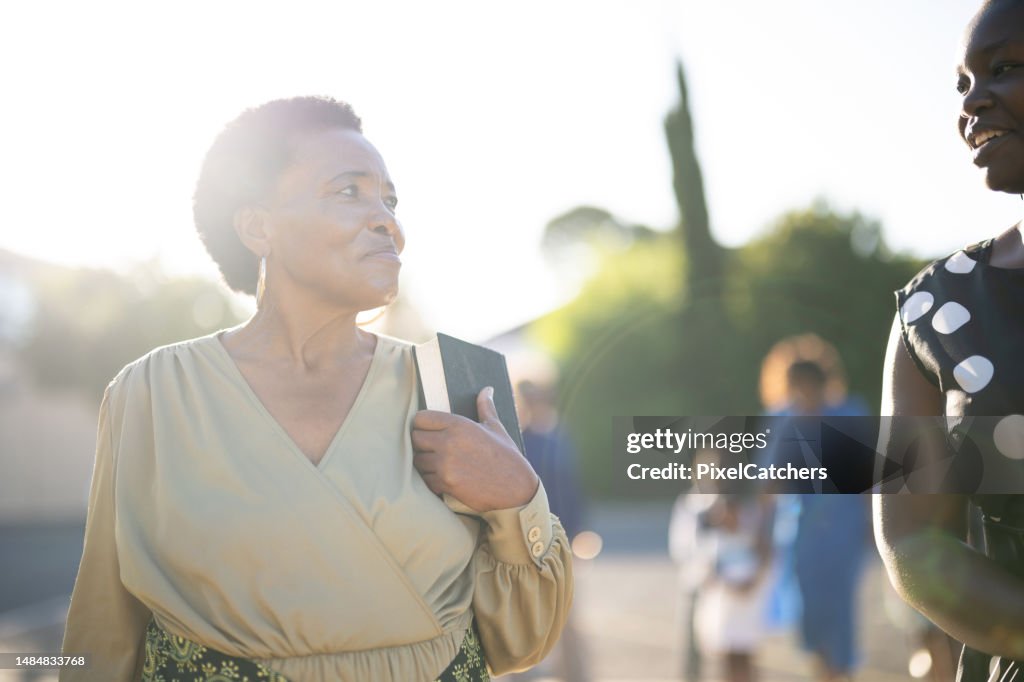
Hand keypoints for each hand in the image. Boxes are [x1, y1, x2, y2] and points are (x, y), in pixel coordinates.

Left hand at [411, 387, 539, 512]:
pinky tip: (443, 478)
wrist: (516, 489)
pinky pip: (425, 480)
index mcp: (459, 425)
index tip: (428, 430)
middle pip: (415, 438)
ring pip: (417, 461)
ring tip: (437, 464)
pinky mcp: (445, 483)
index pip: (420, 418)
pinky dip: (431, 480)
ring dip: (424, 463)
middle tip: (432, 448)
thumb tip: (486, 390)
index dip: (422, 424)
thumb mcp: (496, 429)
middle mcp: (448, 442)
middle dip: (421, 444)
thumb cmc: (507, 457)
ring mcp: (445, 464)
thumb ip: (485, 408)